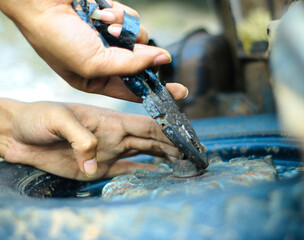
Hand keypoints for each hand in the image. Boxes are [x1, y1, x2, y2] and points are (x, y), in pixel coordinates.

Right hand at [0, 0, 186, 101]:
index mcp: (98, 80)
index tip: (181, 92)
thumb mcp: (94, 63)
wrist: (39, 2)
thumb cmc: (57, 38)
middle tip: (127, 43)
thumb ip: (131, 65)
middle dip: (138, 53)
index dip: (158, 91)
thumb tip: (163, 59)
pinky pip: (133, 19)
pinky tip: (100, 12)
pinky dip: (120, 15)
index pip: (135, 90)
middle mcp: (107, 61)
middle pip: (142, 63)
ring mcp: (111, 40)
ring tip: (103, 24)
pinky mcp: (113, 19)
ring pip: (141, 39)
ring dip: (126, 31)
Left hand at [0, 99, 178, 179]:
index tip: (185, 134)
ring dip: (163, 157)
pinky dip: (143, 172)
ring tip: (181, 162)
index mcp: (110, 120)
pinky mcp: (98, 168)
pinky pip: (126, 170)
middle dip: (172, 144)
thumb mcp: (59, 120)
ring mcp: (108, 152)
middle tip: (191, 152)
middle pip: (151, 140)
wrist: (18, 134)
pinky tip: (157, 174)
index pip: (146, 124)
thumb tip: (95, 163)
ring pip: (144, 154)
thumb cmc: (38, 119)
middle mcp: (114, 136)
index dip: (167, 128)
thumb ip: (81, 139)